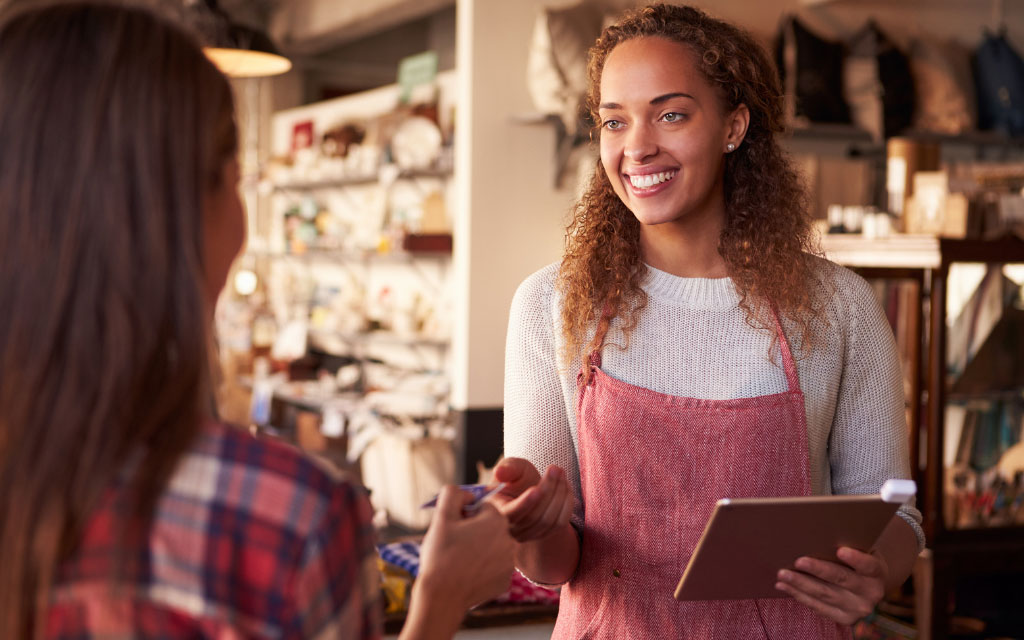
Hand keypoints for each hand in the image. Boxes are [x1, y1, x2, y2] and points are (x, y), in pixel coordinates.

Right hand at [416, 485, 515, 610]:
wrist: (441, 597)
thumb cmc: (440, 555)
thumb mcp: (442, 516)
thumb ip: (453, 494)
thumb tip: (466, 493)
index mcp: (497, 520)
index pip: (481, 508)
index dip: (464, 516)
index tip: (453, 529)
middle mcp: (510, 540)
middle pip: (489, 527)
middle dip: (473, 532)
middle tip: (454, 545)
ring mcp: (509, 563)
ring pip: (491, 547)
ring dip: (478, 549)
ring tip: (458, 561)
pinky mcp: (505, 581)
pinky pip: (493, 567)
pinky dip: (481, 569)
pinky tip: (467, 575)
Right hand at [491, 457, 572, 542]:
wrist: (528, 489)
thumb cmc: (517, 478)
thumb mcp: (512, 468)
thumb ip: (507, 468)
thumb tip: (499, 473)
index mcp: (496, 511)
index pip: (510, 514)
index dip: (525, 503)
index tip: (536, 488)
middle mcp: (510, 529)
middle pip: (534, 516)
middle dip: (548, 490)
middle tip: (555, 468)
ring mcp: (527, 535)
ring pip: (549, 520)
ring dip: (559, 494)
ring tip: (561, 473)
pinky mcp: (544, 535)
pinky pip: (560, 524)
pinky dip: (567, 503)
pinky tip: (565, 486)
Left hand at [775, 547, 888, 624]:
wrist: (869, 586)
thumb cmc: (858, 559)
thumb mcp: (862, 549)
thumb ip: (848, 543)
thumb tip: (818, 533)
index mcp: (877, 572)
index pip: (868, 565)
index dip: (855, 559)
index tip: (841, 550)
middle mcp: (871, 593)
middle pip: (841, 579)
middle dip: (817, 570)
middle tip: (798, 561)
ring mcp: (858, 609)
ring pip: (825, 594)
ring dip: (800, 584)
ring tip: (782, 574)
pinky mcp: (845, 619)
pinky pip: (819, 607)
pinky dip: (799, 595)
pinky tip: (784, 586)